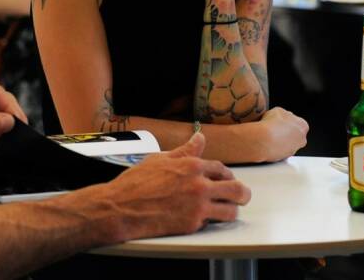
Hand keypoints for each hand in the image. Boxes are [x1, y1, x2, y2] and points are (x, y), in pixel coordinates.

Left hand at [0, 67, 26, 170]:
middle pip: (0, 102)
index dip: (8, 107)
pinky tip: (3, 141)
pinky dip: (0, 134)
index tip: (17, 120)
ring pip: (0, 115)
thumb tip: (8, 121)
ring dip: (5, 126)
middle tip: (18, 130)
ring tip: (12, 138)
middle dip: (8, 116)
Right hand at [94, 133, 251, 240]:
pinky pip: (212, 223)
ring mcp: (197, 207)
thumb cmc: (136, 183)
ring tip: (227, 210)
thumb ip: (184, 151)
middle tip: (241, 196)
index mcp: (192, 166)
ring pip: (231, 211)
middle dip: (242, 193)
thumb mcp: (160, 159)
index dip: (226, 175)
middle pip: (236, 190)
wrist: (121, 208)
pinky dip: (210, 221)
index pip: (221, 169)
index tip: (225, 178)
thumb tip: (199, 138)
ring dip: (231, 210)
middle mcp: (199, 185)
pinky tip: (203, 218)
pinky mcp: (192, 225)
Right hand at [255, 107, 309, 161]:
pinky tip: (267, 143)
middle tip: (274, 128)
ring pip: (288, 144)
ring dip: (280, 141)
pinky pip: (280, 151)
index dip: (287, 121)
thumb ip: (284, 114)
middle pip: (295, 135)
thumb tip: (282, 117)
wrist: (263, 140)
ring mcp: (293, 150)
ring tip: (268, 135)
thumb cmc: (271, 125)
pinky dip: (274, 148)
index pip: (298, 123)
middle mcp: (301, 139)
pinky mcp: (284, 158)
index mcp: (303, 125)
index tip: (280, 121)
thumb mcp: (278, 110)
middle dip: (286, 132)